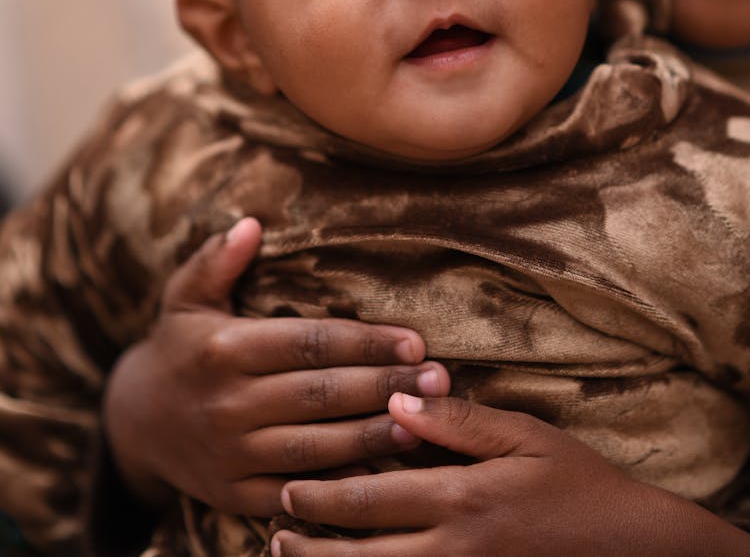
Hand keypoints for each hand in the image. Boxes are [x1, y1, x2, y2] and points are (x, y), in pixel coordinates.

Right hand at [103, 219, 448, 516]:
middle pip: (321, 394)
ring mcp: (232, 454)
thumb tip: (251, 223)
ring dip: (374, 437)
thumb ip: (217, 260)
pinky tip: (384, 474)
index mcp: (223, 349)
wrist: (134, 422)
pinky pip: (298, 491)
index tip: (416, 340)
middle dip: (384, 385)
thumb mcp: (186, 296)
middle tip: (440, 379)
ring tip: (425, 424)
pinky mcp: (236, 494)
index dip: (365, 342)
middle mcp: (228, 403)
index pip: (308, 344)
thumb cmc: (179, 346)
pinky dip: (341, 486)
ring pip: (316, 448)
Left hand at [272, 394, 749, 555]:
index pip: (373, 497)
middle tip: (276, 528)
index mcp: (461, 498)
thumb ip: (457, 421)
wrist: (629, 547)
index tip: (291, 487)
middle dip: (313, 540)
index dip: (325, 495)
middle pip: (364, 550)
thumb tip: (396, 399)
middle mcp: (454, 548)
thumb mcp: (524, 435)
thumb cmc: (575, 481)